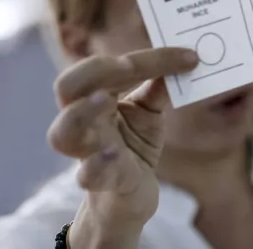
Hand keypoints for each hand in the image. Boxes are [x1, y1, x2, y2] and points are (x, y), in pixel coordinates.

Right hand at [47, 48, 197, 228]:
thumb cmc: (133, 145)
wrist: (130, 195)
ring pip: (63, 133)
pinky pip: (88, 175)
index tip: (189, 57)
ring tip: (104, 100)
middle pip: (67, 87)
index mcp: (95, 97)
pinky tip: (113, 153)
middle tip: (130, 65)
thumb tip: (185, 58)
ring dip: (82, 113)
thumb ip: (159, 86)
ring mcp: (88, 153)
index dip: (147, 58)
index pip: (107, 67)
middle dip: (96, 71)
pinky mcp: (102, 182)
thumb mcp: (149, 112)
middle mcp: (84, 122)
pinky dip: (97, 164)